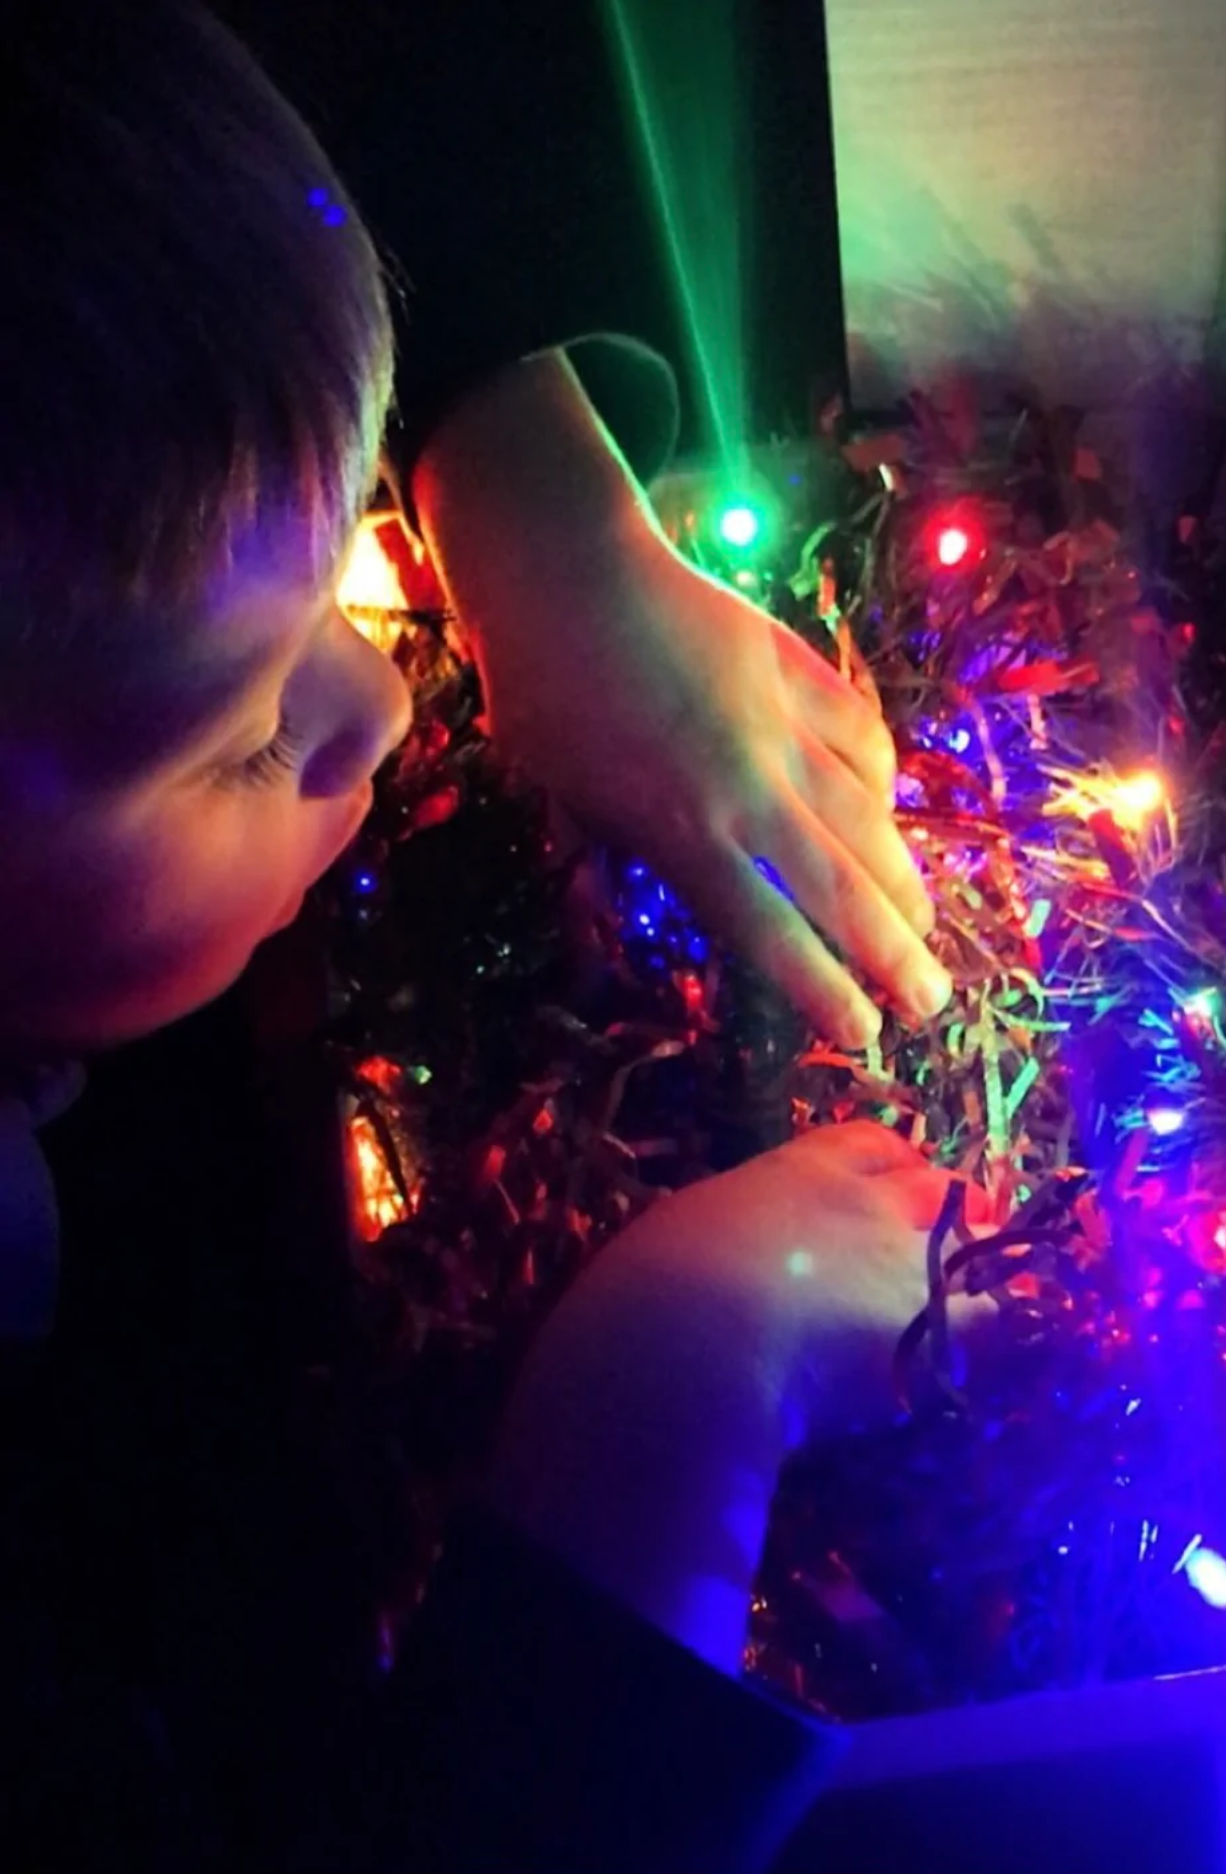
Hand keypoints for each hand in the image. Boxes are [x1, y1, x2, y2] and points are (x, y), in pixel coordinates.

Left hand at [412, 353, 951, 1049]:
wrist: (564, 568)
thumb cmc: (542, 693)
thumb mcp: (556, 798)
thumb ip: (607, 865)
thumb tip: (618, 937)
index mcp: (682, 831)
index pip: (768, 932)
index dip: (822, 990)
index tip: (864, 1036)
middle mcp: (747, 787)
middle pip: (840, 887)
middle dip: (895, 956)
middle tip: (933, 1005)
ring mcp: (781, 723)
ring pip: (866, 814)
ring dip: (904, 879)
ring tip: (928, 925)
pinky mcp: (793, 667)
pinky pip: (860, 731)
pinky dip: (882, 775)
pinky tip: (891, 804)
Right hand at [485, 1123, 987, 1673]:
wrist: (689, 1349)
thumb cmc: (653, 1291)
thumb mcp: (680, 1237)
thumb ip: (718, 1236)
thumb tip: (714, 1254)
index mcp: (796, 1172)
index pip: (868, 1145)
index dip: (887, 1165)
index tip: (890, 1186)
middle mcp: (866, 1203)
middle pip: (934, 1185)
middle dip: (945, 1208)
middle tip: (942, 1241)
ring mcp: (906, 1263)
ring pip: (976, 1247)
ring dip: (975, 1268)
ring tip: (973, 1297)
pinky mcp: (932, 1331)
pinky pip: (998, 1317)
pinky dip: (997, 1325)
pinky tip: (989, 1343)